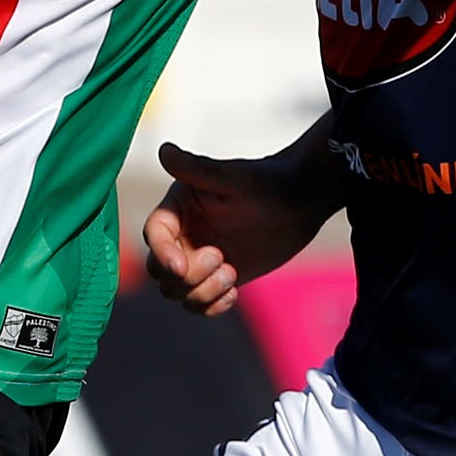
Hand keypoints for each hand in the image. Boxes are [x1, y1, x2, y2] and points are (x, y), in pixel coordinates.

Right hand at [143, 140, 338, 317]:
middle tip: (220, 257)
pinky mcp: (220, 277)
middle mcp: (184, 235)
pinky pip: (200, 304)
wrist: (301, 199)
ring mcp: (201, 259)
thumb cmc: (267, 181)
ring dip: (201, 291)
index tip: (180, 268)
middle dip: (185, 275)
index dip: (162, 254)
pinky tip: (234, 291)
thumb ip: (197, 169)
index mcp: (179, 208)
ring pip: (178, 292)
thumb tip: (164, 150)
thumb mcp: (233, 177)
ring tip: (231, 272)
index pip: (154, 235)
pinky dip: (212, 305)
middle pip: (159, 271)